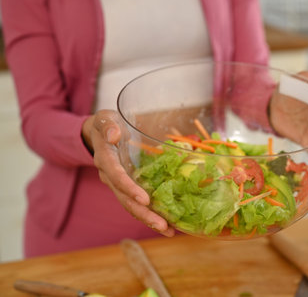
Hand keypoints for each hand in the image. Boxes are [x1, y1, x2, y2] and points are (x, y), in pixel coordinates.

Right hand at [82, 110, 174, 236]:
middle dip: (143, 214)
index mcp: (105, 159)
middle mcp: (110, 176)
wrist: (97, 134)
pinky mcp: (126, 188)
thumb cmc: (105, 124)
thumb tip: (113, 134)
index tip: (145, 200)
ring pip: (131, 206)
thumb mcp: (104, 118)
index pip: (116, 176)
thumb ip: (107, 125)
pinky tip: (168, 224)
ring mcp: (118, 184)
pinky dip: (151, 215)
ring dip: (149, 219)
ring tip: (169, 231)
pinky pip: (137, 204)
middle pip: (125, 199)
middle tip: (162, 225)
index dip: (129, 188)